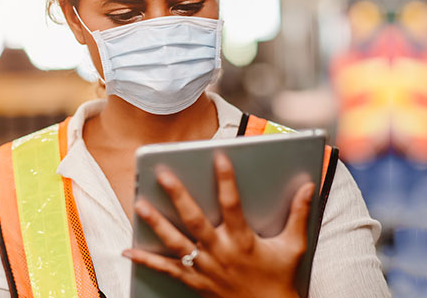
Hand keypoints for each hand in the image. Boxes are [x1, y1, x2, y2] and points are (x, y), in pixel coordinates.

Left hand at [123, 153, 314, 297]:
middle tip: (163, 174)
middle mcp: (221, 252)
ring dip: (156, 224)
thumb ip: (299, 214)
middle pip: (195, 220)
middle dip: (179, 196)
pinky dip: (146, 260)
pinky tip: (127, 249)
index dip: (226, 179)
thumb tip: (309, 186)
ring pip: (176, 243)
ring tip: (139, 205)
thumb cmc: (280, 278)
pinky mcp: (195, 281)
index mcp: (244, 240)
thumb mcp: (294, 246)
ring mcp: (205, 268)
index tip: (218, 155)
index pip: (233, 204)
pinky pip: (166, 270)